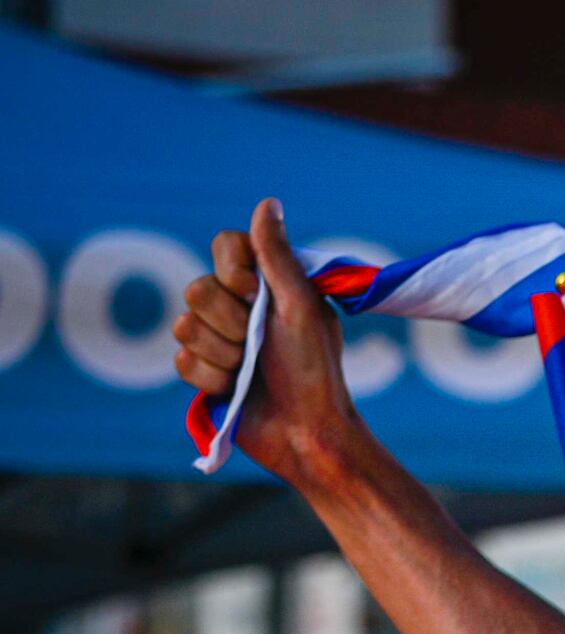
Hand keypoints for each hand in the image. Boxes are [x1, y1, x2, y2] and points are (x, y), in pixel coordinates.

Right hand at [172, 199, 376, 489]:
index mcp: (267, 285)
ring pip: (184, 325)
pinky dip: (210, 377)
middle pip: (197, 288)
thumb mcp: (301, 307)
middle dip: (230, 322)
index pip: (225, 245)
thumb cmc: (314, 370)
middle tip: (260, 344)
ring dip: (222, 354)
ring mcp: (218, 339)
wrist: (306, 432)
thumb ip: (277, 257)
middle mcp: (239, 307)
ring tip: (250, 371)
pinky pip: (180, 359)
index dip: (231, 269)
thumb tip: (268, 202)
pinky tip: (234, 389)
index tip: (254, 293)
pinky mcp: (203, 372)